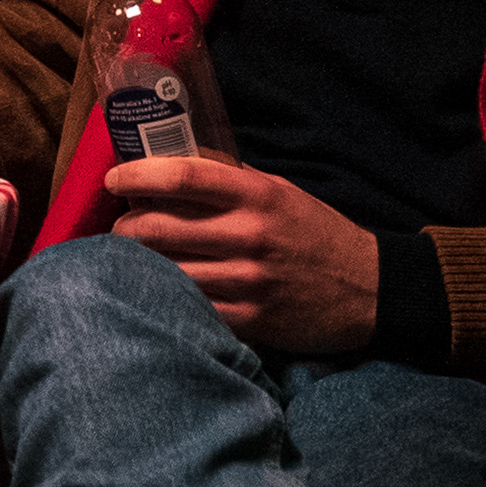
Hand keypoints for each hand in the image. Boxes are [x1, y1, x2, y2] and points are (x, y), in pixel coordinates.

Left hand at [104, 155, 378, 353]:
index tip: (114, 179)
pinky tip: (155, 293)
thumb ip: (232, 180)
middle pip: (160, 227)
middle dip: (125, 227)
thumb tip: (172, 166)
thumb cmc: (317, 233)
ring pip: (167, 272)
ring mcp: (250, 281)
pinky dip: (165, 299)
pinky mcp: (252, 320)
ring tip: (126, 261)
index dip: (138, 176)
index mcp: (257, 196)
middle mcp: (251, 235)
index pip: (183, 176)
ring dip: (136, 266)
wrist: (372, 290)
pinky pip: (191, 309)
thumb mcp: (281, 192)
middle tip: (119, 226)